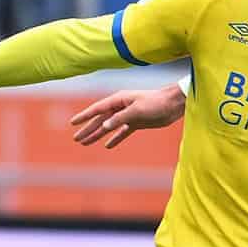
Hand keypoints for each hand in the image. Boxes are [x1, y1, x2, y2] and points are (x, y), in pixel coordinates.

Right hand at [69, 84, 185, 148]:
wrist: (174, 104)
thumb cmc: (156, 103)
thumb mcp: (137, 111)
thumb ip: (120, 118)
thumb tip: (104, 126)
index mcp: (119, 100)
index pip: (97, 109)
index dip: (84, 116)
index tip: (73, 123)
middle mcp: (121, 107)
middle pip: (100, 120)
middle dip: (88, 129)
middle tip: (76, 139)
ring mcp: (128, 115)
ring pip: (109, 127)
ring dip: (98, 135)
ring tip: (85, 143)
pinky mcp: (137, 123)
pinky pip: (122, 132)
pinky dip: (115, 138)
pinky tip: (107, 146)